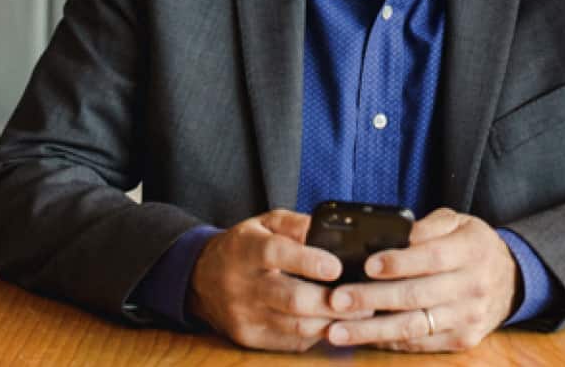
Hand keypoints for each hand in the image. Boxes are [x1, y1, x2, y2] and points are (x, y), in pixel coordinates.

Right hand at [186, 209, 371, 351]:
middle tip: (363, 298)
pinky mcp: (249, 338)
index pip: (277, 254)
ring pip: (296, 326)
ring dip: (332, 321)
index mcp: (247, 249)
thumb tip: (331, 230)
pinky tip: (335, 323)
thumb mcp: (264, 223)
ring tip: (360, 313)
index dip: (308, 262)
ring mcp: (245, 316)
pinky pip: (290, 342)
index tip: (336, 267)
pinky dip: (316, 334)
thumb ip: (296, 224)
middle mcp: (244, 285)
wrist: (200, 279)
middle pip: (291, 299)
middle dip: (331, 301)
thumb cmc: (243, 246)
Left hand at [324, 207, 519, 352]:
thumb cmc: (473, 246)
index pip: (432, 257)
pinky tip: (362, 337)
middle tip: (337, 299)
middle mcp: (471, 287)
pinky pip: (420, 343)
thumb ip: (429, 226)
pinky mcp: (462, 340)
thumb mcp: (459, 222)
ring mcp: (467, 317)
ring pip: (413, 326)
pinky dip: (389, 342)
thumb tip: (396, 236)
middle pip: (416, 296)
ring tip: (338, 330)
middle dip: (372, 299)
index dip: (399, 263)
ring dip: (371, 330)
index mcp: (471, 251)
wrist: (511, 280)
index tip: (368, 265)